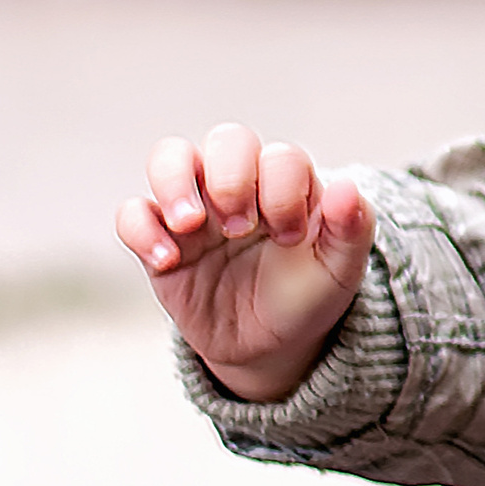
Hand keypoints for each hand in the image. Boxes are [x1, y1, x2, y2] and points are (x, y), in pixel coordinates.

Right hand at [114, 123, 374, 401]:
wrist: (270, 345)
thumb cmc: (306, 296)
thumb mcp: (339, 270)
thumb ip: (352, 229)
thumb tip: (348, 188)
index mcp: (288, 184)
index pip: (280, 157)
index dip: (283, 192)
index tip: (290, 237)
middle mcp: (240, 185)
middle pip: (226, 140)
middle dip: (232, 178)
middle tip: (242, 228)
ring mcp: (197, 208)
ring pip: (169, 156)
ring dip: (175, 182)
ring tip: (191, 224)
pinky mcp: (160, 239)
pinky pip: (132, 213)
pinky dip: (140, 229)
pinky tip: (166, 260)